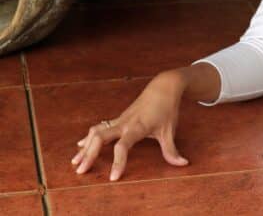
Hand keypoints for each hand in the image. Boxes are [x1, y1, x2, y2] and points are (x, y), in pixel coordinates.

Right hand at [71, 69, 189, 180]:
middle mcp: (124, 123)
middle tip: (80, 171)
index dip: (118, 161)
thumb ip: (172, 150)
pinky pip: (100, 128)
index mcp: (137, 127)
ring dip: (86, 146)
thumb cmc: (167, 109)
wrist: (163, 87)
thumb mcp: (170, 131)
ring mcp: (119, 120)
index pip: (123, 146)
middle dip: (89, 154)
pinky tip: (80, 146)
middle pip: (101, 137)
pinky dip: (89, 137)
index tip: (113, 177)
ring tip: (75, 162)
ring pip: (97, 132)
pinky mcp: (118, 118)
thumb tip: (183, 164)